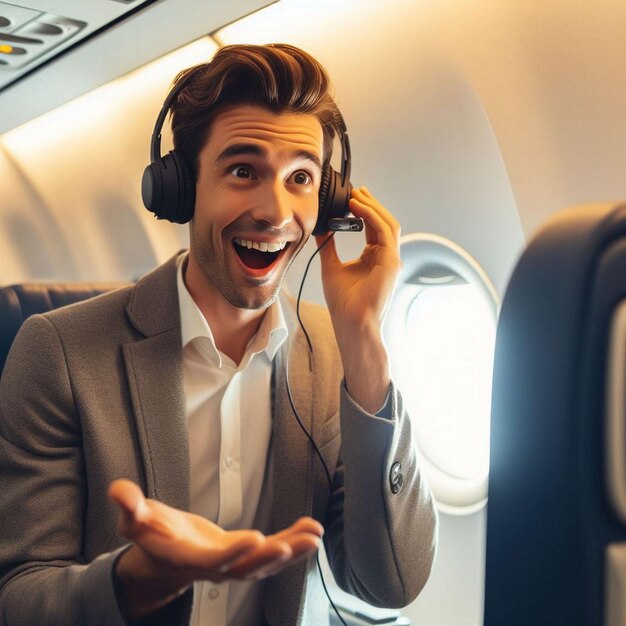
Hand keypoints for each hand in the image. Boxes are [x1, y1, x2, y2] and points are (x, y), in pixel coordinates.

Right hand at [108, 479, 322, 618]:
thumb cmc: (150, 536)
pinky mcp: (245, 556)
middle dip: (271, 558)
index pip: (212, 561)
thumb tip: (119, 491)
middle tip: (294, 544)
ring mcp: (233, 565)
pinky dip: (293, 543)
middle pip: (245, 568)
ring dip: (291, 552)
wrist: (162, 560)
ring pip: (265, 564)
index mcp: (187, 559)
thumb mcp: (135, 520)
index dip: (233, 553)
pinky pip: (272, 552)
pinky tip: (312, 531)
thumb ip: (128, 506)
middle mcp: (214, 568)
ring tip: (314, 536)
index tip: (255, 539)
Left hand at [315, 187, 399, 411]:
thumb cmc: (343, 302)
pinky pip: (384, 230)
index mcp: (374, 258)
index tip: (351, 198)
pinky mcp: (391, 261)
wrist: (351, 322)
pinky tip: (357, 207)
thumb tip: (321, 229)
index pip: (373, 227)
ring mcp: (391, 259)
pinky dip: (372, 216)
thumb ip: (328, 246)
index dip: (364, 211)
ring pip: (387, 222)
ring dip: (372, 206)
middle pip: (383, 221)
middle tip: (355, 189)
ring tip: (355, 195)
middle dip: (370, 203)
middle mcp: (386, 257)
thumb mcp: (331, 266)